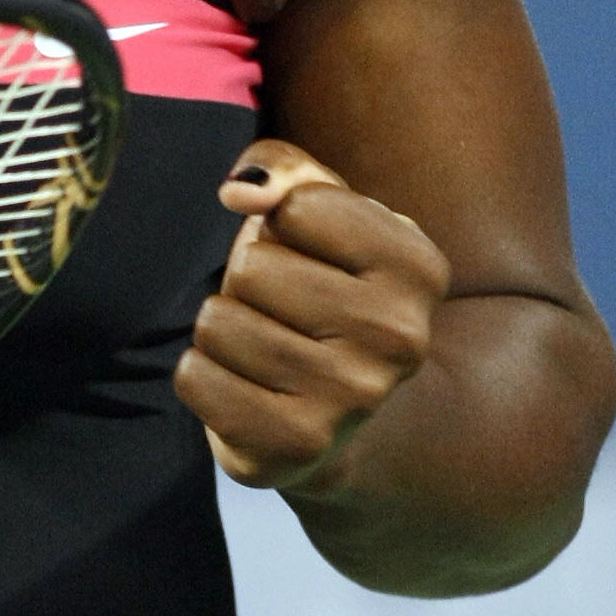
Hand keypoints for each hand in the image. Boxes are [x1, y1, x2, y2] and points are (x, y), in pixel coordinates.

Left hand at [174, 139, 451, 491]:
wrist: (340, 415)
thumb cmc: (319, 287)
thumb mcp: (318, 213)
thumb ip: (284, 169)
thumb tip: (240, 192)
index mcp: (420, 267)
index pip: (297, 206)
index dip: (281, 225)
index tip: (312, 256)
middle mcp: (401, 338)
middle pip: (254, 268)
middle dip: (249, 281)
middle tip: (284, 312)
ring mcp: (352, 399)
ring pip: (218, 322)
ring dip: (223, 329)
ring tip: (264, 348)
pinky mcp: (295, 446)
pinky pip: (195, 378)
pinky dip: (200, 376)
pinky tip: (241, 386)